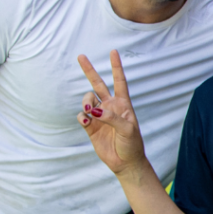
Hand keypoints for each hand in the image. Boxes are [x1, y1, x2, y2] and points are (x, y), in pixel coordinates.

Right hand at [77, 51, 148, 177]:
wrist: (125, 162)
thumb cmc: (132, 144)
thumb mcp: (127, 129)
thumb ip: (111, 117)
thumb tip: (93, 110)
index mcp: (123, 104)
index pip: (119, 81)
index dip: (116, 67)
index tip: (113, 51)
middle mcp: (110, 107)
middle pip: (98, 84)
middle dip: (90, 70)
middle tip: (80, 56)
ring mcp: (99, 116)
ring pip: (88, 100)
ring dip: (86, 102)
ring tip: (90, 112)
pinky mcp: (90, 127)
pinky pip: (82, 116)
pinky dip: (82, 116)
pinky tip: (85, 121)